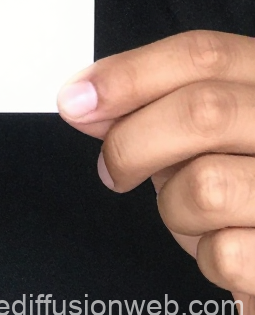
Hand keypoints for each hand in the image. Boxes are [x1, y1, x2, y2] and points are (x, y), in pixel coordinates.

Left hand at [57, 31, 254, 314]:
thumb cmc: (254, 172)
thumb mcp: (223, 123)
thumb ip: (162, 102)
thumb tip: (86, 100)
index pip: (202, 54)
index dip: (130, 73)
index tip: (78, 99)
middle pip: (201, 112)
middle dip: (133, 144)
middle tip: (113, 170)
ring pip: (204, 187)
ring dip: (175, 212)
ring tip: (195, 216)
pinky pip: (225, 253)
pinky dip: (209, 259)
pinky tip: (230, 248)